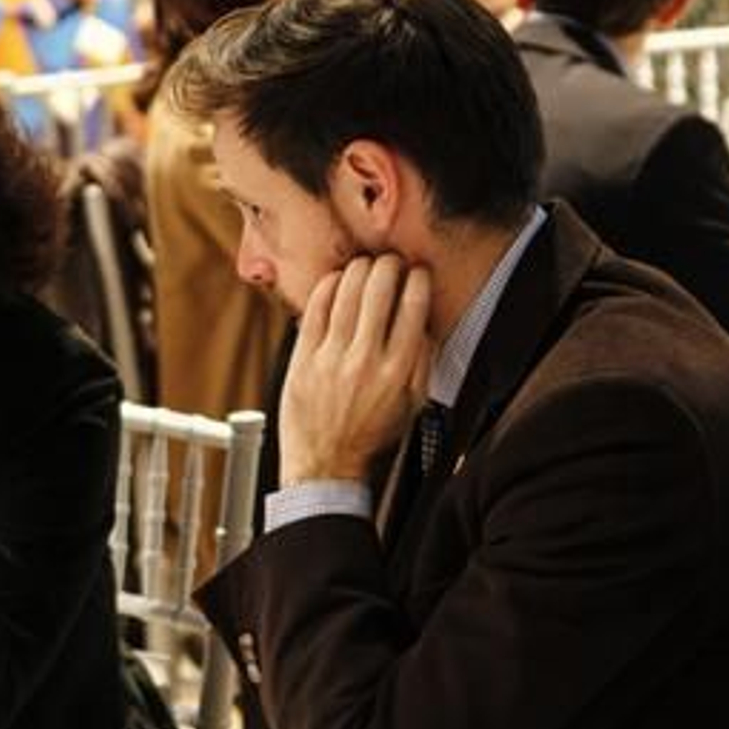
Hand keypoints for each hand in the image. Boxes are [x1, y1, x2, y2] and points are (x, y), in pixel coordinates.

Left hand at [279, 254, 432, 484]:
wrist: (325, 466)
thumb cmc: (369, 437)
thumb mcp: (411, 406)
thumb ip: (422, 364)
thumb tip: (425, 323)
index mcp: (398, 371)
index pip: (413, 307)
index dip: (417, 279)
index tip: (417, 272)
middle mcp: (365, 360)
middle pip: (379, 290)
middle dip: (388, 266)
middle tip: (390, 262)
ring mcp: (331, 358)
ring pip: (347, 293)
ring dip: (359, 270)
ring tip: (365, 266)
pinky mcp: (303, 359)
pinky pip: (315, 309)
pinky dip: (327, 286)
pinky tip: (336, 279)